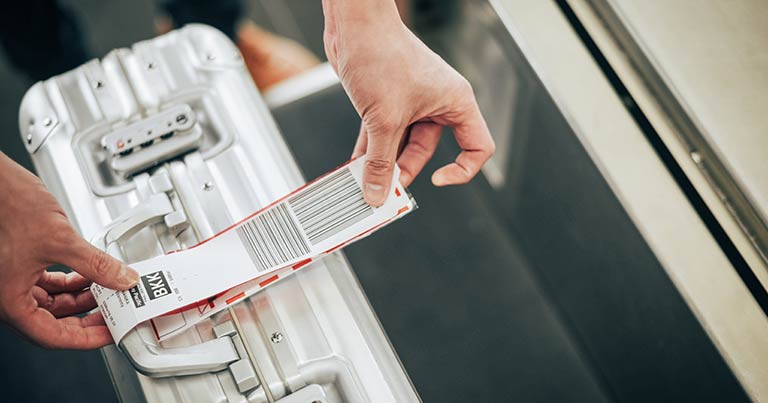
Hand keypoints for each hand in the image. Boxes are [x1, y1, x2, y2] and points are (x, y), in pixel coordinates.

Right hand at [0, 153, 138, 348]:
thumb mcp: (61, 239)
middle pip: (54, 321)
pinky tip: (92, 275)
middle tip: (116, 314)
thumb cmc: (7, 206)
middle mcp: (8, 295)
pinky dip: (73, 281)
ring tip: (111, 292)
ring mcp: (13, 280)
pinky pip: (50, 283)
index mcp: (10, 300)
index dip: (85, 339)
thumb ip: (95, 264)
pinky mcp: (20, 264)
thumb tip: (123, 279)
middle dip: (88, 318)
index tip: (109, 335)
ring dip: (83, 297)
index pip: (52, 336)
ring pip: (54, 302)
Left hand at [322, 0, 494, 205]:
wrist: (354, 24)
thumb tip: (378, 193)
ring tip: (363, 180)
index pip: (477, 147)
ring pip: (401, 143)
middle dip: (404, 170)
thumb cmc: (381, 54)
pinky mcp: (386, 100)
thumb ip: (380, 161)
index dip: (462, 169)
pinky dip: (369, 149)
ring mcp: (411, 102)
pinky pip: (382, 133)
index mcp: (455, 102)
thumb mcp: (383, 119)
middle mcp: (437, 102)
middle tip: (383, 189)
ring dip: (381, 162)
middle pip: (428, 150)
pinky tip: (353, 165)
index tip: (437, 180)